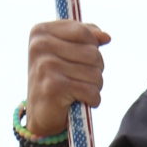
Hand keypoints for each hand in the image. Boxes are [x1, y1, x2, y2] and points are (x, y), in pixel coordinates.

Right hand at [26, 21, 111, 139]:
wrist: (41, 115)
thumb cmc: (57, 80)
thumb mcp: (68, 53)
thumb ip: (86, 39)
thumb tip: (106, 37)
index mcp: (41, 32)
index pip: (83, 32)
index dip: (92, 48)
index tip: (80, 61)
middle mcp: (40, 46)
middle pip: (93, 53)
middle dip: (95, 70)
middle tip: (79, 80)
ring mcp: (45, 66)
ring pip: (95, 73)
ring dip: (94, 87)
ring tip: (78, 91)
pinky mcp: (53, 87)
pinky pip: (91, 91)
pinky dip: (92, 100)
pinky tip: (79, 101)